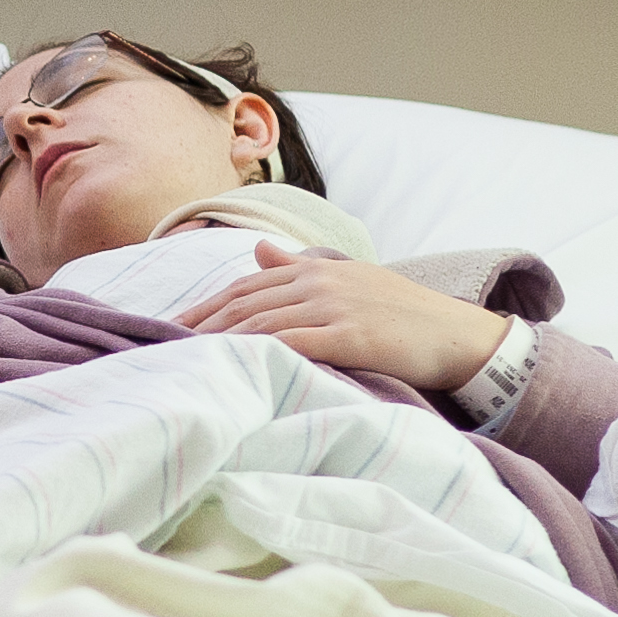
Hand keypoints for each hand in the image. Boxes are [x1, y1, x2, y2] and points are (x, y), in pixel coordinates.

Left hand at [177, 240, 509, 393]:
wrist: (458, 335)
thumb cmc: (404, 315)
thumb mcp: (350, 281)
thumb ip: (300, 267)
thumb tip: (259, 249)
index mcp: (315, 270)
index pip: (244, 287)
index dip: (204, 306)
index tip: (169, 327)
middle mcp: (318, 282)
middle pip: (243, 303)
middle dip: (199, 325)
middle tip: (159, 347)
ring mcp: (334, 307)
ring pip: (261, 322)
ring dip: (219, 341)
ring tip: (185, 361)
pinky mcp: (350, 335)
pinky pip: (294, 343)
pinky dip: (260, 353)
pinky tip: (235, 367)